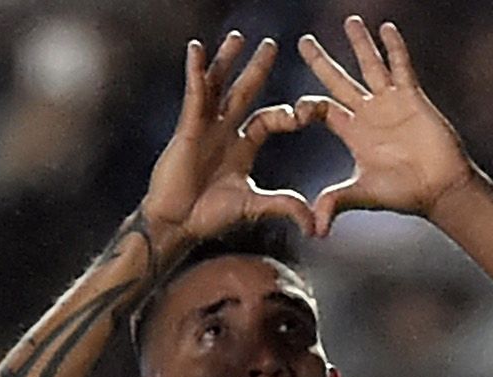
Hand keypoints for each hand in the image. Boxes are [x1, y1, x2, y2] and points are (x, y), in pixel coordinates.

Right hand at [142, 32, 315, 248]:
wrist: (178, 223)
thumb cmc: (209, 216)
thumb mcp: (255, 206)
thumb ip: (284, 206)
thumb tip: (314, 223)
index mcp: (242, 146)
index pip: (269, 118)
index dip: (287, 114)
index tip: (306, 114)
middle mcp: (224, 131)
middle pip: (244, 92)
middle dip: (257, 69)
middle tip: (271, 44)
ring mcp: (205, 127)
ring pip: (218, 86)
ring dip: (226, 61)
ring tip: (238, 38)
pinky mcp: (187, 128)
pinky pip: (195, 94)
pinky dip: (196, 72)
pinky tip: (197, 49)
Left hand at [296, 17, 480, 235]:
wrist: (439, 189)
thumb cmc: (403, 194)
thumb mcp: (363, 194)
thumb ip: (337, 203)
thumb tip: (315, 229)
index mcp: (351, 133)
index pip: (321, 108)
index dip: (306, 106)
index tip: (295, 114)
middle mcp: (367, 114)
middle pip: (337, 80)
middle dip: (320, 61)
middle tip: (302, 41)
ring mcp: (389, 103)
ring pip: (369, 66)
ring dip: (359, 43)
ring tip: (348, 20)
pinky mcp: (412, 98)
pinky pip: (401, 67)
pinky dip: (394, 48)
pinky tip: (386, 28)